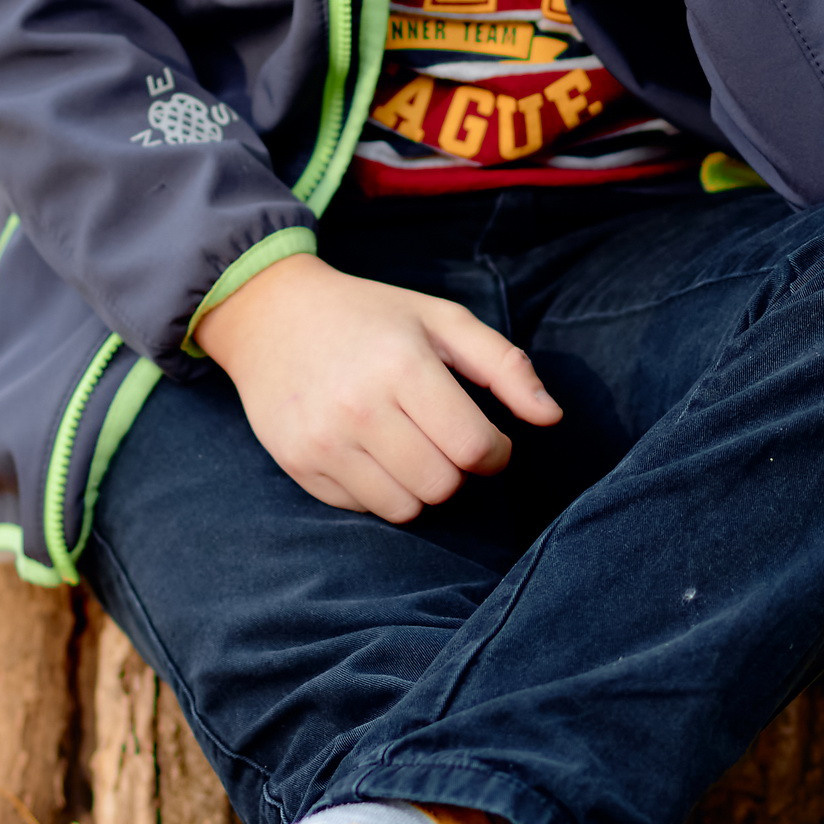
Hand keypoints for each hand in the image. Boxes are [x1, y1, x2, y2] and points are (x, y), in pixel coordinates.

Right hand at [193, 252, 559, 521]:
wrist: (271, 314)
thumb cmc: (370, 316)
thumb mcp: (442, 320)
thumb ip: (505, 366)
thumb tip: (552, 417)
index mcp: (403, 365)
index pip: (474, 448)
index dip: (496, 453)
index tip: (488, 440)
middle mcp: (359, 407)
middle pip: (442, 485)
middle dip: (457, 471)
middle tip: (444, 441)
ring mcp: (323, 441)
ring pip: (405, 508)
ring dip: (421, 486)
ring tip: (409, 447)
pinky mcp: (298, 464)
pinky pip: (363, 508)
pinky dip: (379, 490)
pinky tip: (370, 450)